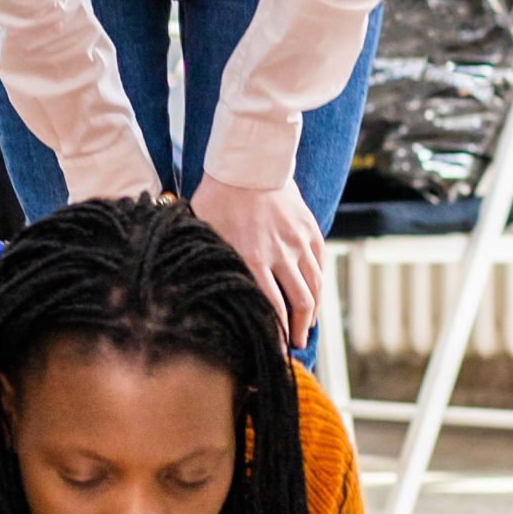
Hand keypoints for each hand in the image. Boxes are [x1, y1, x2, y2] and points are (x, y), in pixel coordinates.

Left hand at [191, 173, 323, 347]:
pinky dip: (319, 287)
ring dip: (311, 313)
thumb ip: (210, 264)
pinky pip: (320, 266)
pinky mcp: (309, 230)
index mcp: (252, 259)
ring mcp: (299, 242)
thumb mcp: (206, 234)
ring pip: (314, 288)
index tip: (274, 352)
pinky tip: (314, 298)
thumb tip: (192, 294)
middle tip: (294, 347)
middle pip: (298, 304)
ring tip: (305, 328)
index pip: (270, 308)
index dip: (274, 335)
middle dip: (297, 331)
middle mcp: (280, 254)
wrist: (249, 161)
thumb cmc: (218, 197)